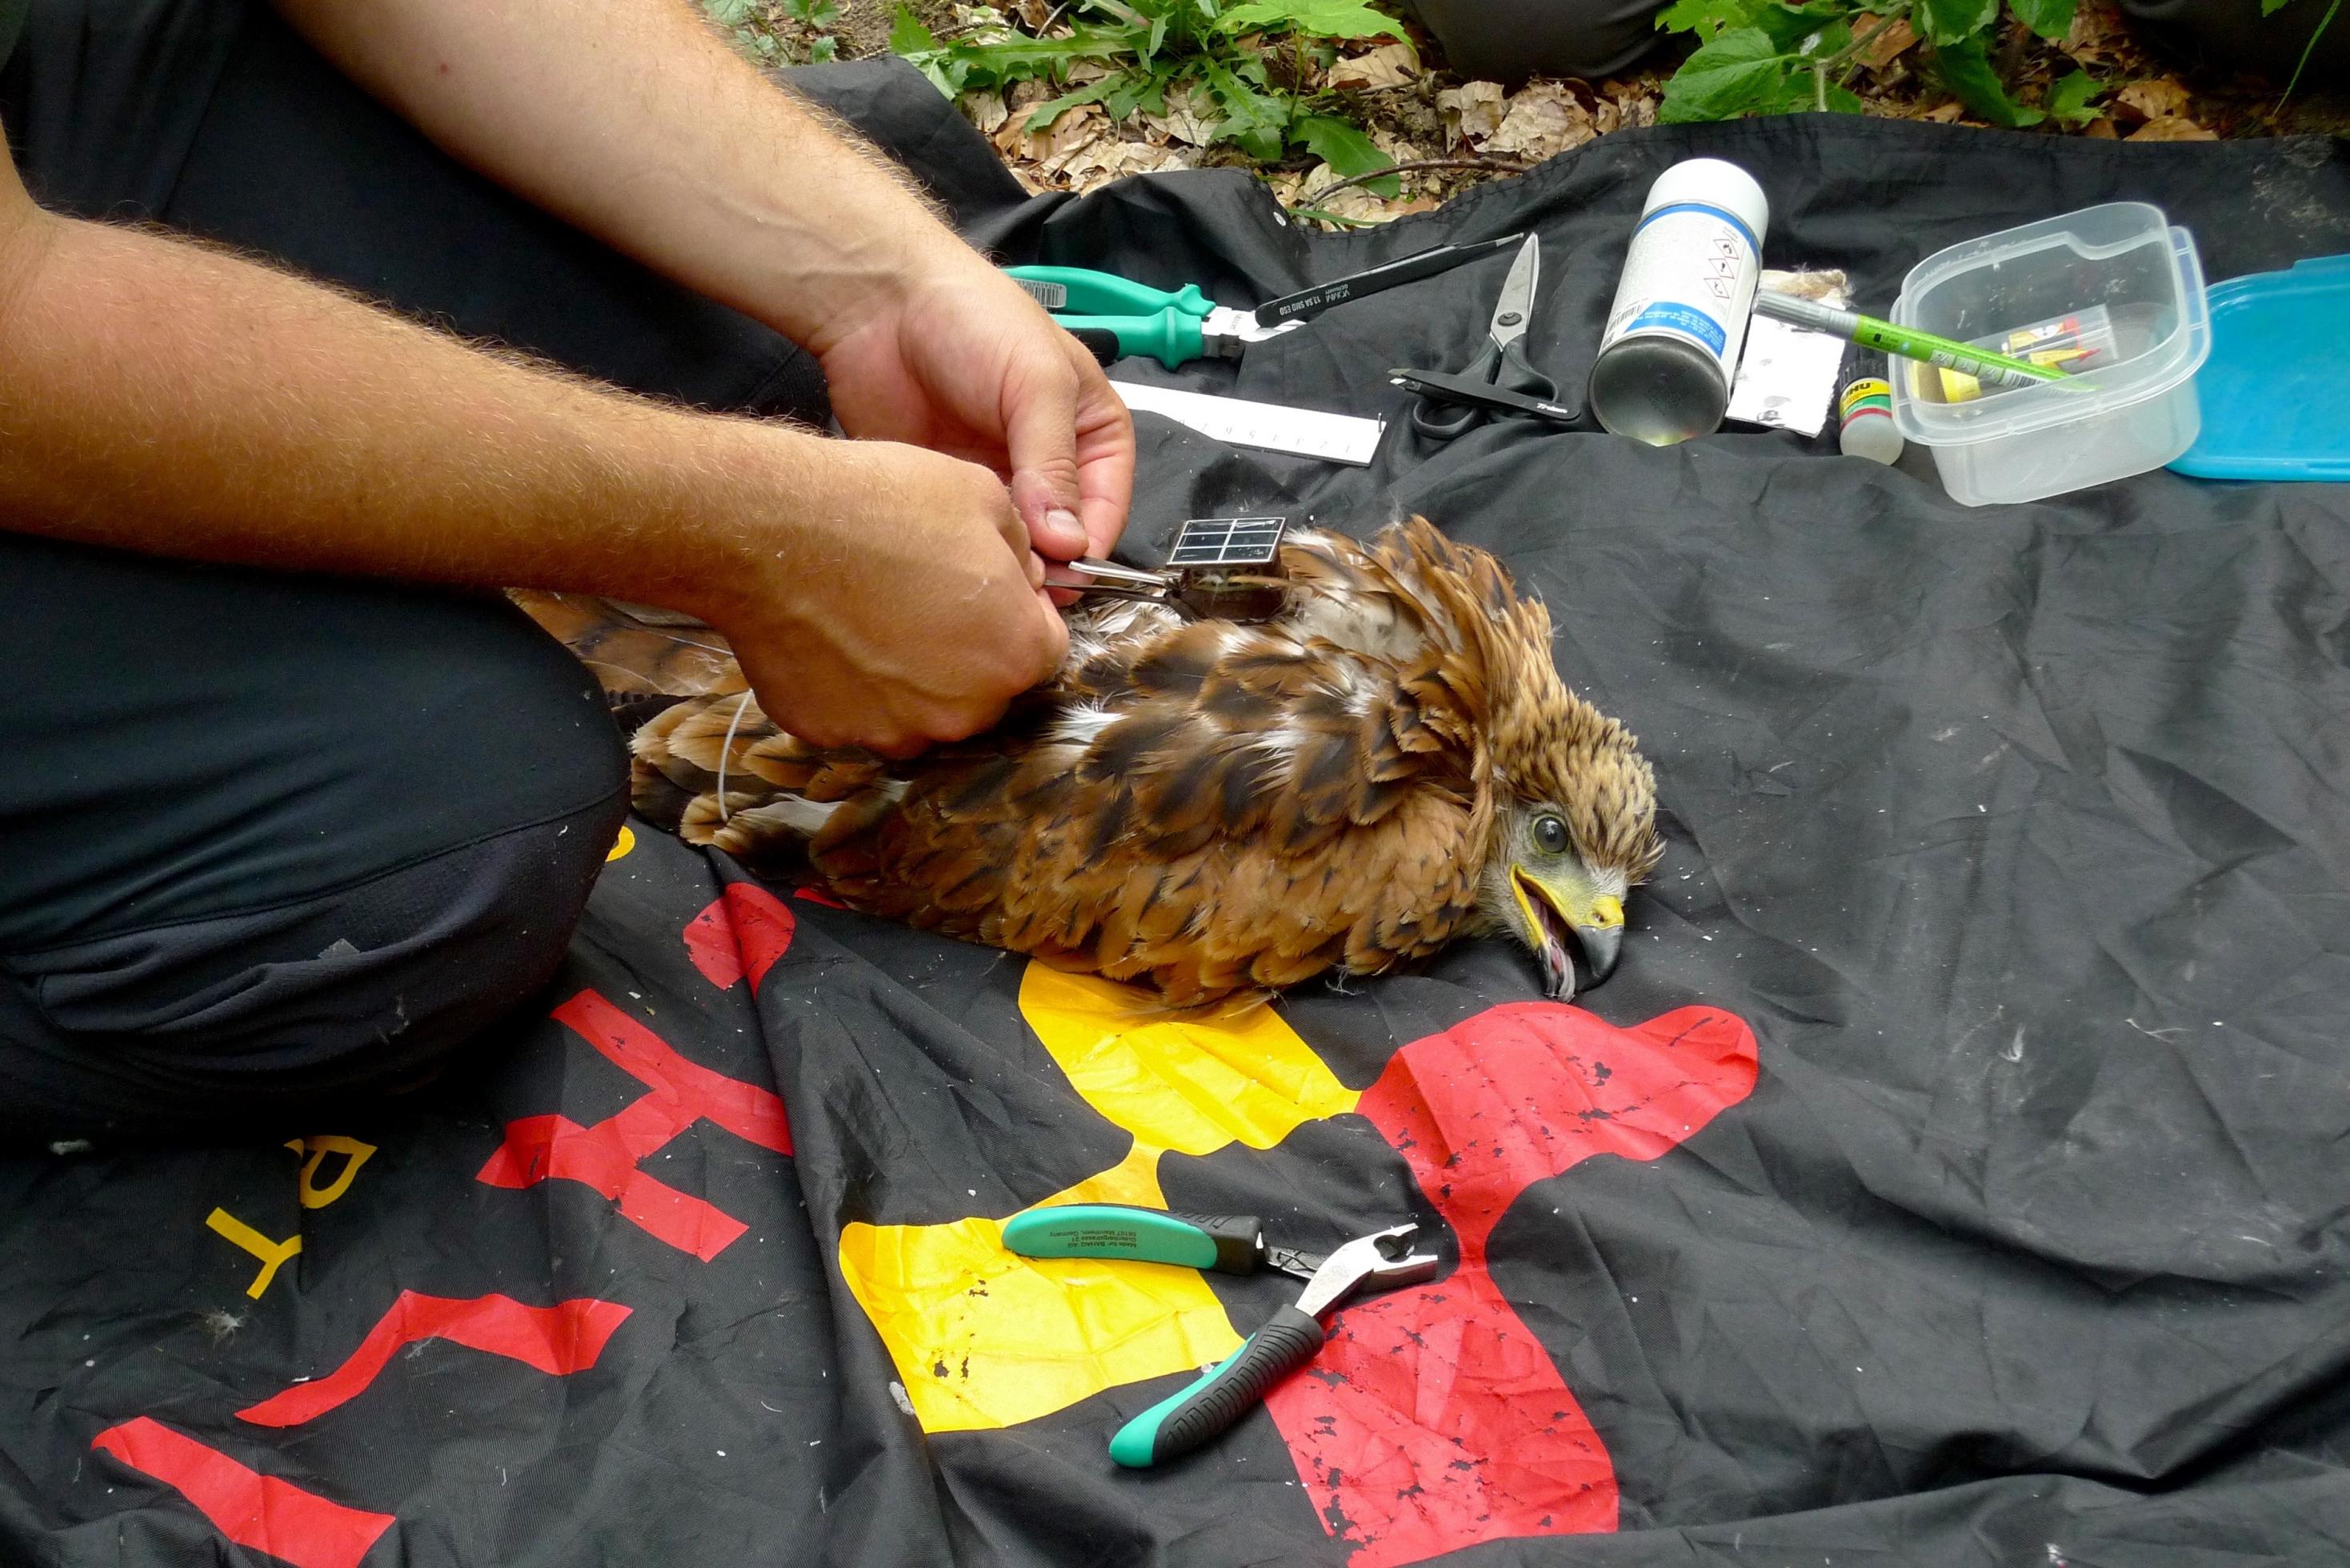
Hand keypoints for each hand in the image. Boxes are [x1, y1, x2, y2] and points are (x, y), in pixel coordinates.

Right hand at [699, 436, 1068, 755]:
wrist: (767, 529)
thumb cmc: (876, 507)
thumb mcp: (982, 495)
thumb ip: (1022, 549)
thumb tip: (1025, 574)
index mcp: (1016, 655)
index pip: (1045, 647)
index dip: (1019, 611)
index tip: (989, 588)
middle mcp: (962, 709)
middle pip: (984, 686)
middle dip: (968, 646)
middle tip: (926, 593)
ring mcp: (893, 729)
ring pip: (921, 708)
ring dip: (911, 672)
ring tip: (875, 611)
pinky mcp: (831, 732)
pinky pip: (857, 712)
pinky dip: (852, 683)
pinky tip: (834, 632)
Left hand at [809, 239, 1133, 585]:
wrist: (882, 303)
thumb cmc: (974, 320)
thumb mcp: (1036, 385)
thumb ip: (1054, 464)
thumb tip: (1068, 544)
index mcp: (1093, 433)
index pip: (1107, 507)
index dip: (1090, 545)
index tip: (1064, 574)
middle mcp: (1052, 463)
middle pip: (1064, 535)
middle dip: (1047, 563)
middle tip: (1022, 582)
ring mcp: (1001, 479)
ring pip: (1018, 543)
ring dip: (1007, 561)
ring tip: (989, 570)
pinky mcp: (954, 488)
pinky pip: (970, 532)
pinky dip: (967, 549)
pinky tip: (955, 556)